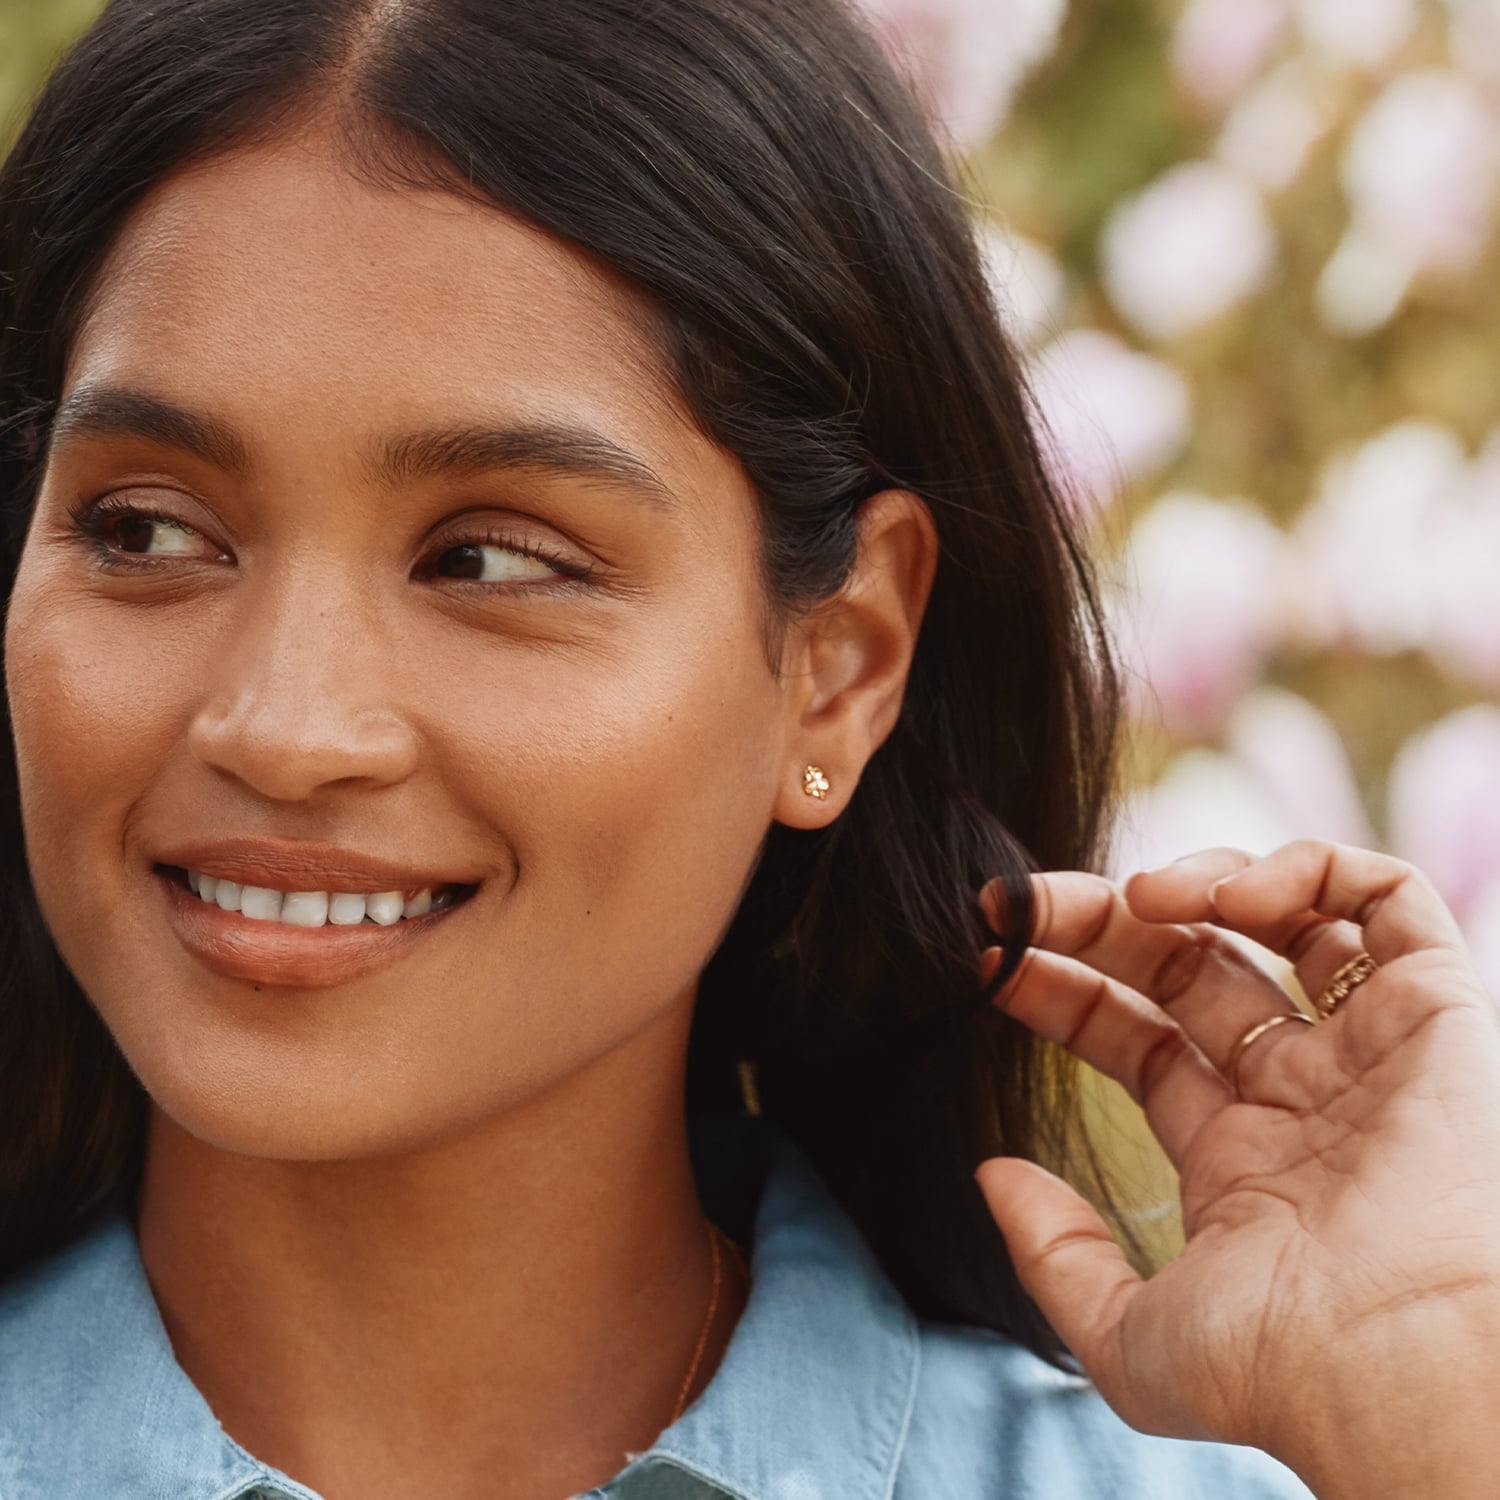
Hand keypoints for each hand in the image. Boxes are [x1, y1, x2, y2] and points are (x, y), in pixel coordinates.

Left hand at [973, 840, 1499, 1497]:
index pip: (1138, 1039)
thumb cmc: (1281, 1374)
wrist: (1404, 1372)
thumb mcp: (1128, 1336)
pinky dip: (1311, 869)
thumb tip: (992, 1176)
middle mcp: (1304, 1095)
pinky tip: (1233, 898)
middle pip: (1194, 966)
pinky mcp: (1441, 1012)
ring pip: (1287, 921)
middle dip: (1105, 921)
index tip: (990, 954)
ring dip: (1201, 882)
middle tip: (1027, 902)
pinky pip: (1390, 901)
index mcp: (1239, 1158)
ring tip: (1142, 896)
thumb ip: (1053, 1256)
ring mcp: (1368, 1052)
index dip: (1064, 988)